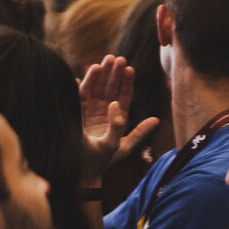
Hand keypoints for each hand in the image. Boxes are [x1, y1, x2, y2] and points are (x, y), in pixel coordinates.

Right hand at [78, 55, 159, 181]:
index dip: (126, 83)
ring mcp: (88, 112)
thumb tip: (154, 118)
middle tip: (115, 57)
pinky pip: (76, 98)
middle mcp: (103, 113)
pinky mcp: (74, 114)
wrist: (81, 171)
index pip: (123, 97)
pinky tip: (76, 77)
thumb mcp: (123, 147)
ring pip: (93, 90)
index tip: (129, 68)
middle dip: (112, 74)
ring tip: (99, 63)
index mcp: (117, 119)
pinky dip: (76, 87)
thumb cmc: (102, 161)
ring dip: (96, 77)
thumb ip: (138, 133)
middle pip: (108, 89)